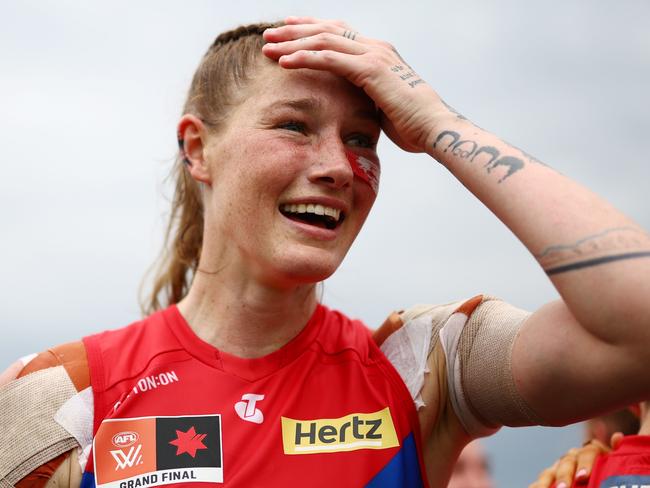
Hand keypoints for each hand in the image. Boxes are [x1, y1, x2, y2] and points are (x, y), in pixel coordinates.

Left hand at [262, 17, 444, 152]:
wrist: (434, 128)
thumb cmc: (411, 125)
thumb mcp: (383, 105)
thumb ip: (365, 96)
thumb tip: (351, 104)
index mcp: (378, 53)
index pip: (338, 32)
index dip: (311, 29)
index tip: (288, 32)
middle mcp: (375, 47)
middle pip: (327, 30)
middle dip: (295, 31)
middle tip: (269, 35)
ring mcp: (373, 55)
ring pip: (323, 40)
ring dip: (292, 43)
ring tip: (268, 47)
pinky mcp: (370, 70)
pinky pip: (329, 59)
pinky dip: (304, 58)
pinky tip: (284, 62)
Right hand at [528, 438, 611, 487]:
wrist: (593, 473)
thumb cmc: (609, 470)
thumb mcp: (615, 462)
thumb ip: (616, 452)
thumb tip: (617, 437)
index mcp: (589, 452)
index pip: (588, 453)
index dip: (585, 463)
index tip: (583, 476)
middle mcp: (572, 457)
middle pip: (566, 463)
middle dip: (564, 476)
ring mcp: (558, 467)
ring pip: (549, 473)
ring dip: (545, 482)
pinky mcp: (550, 478)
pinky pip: (541, 482)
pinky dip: (536, 486)